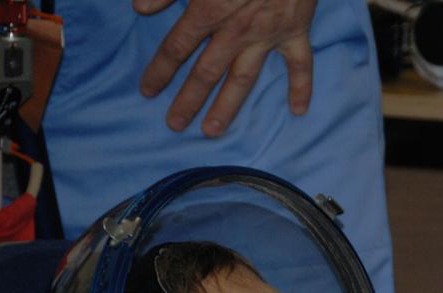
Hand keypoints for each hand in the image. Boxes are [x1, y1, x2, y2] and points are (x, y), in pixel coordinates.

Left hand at [134, 0, 315, 136]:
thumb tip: (140, 9)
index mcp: (208, 10)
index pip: (177, 47)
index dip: (160, 70)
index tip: (147, 91)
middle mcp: (236, 31)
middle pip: (207, 72)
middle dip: (188, 100)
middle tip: (175, 125)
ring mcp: (267, 36)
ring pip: (244, 78)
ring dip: (228, 107)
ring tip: (213, 130)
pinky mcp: (295, 32)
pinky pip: (300, 65)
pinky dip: (301, 87)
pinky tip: (298, 111)